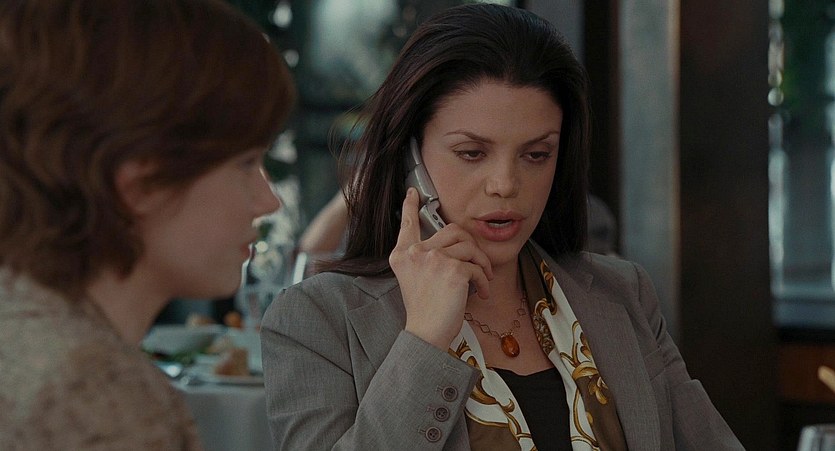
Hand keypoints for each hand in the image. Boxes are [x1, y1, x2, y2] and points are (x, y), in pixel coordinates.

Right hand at [389, 188, 492, 349]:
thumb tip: (453, 246)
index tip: (413, 193)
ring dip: (482, 263)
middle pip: (452, 230)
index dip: (410, 206)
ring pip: (469, 246)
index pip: (407, 224)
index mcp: (403, 255)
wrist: (425, 334)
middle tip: (477, 262)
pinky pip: (477, 268)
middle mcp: (416, 253)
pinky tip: (482, 293)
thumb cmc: (424, 312)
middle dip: (471, 244)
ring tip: (483, 279)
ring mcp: (434, 259)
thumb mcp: (415, 279)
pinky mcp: (453, 270)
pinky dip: (484, 281)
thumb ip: (424, 259)